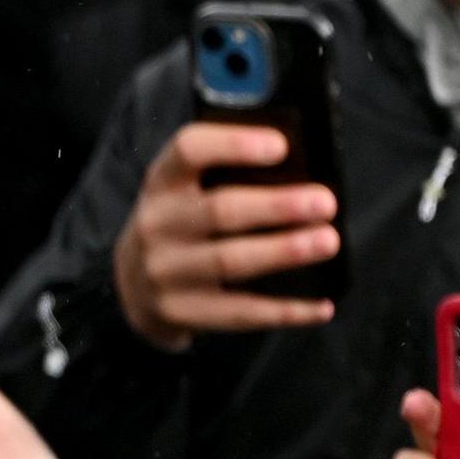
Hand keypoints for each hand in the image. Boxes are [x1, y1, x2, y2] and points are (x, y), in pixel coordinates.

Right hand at [111, 122, 341, 350]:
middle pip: (219, 210)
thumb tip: (303, 175)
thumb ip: (226, 177)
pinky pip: (239, 313)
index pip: (189, 150)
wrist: (132, 286)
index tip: (282, 146)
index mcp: (163, 182)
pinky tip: (321, 306)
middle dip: (277, 206)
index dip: (234, 144)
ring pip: (230, 261)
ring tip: (328, 242)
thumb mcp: (184, 192)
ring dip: (284, 251)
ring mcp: (165, 272)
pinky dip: (285, 311)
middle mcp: (157, 224)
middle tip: (325, 203)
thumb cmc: (181, 225)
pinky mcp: (179, 312)